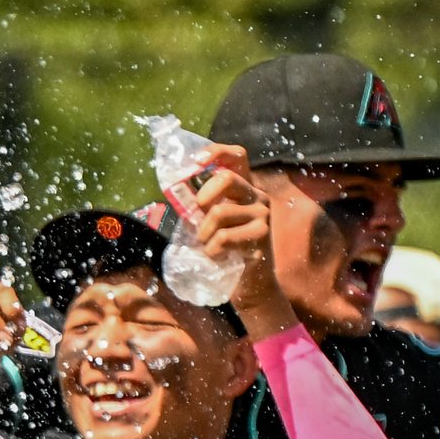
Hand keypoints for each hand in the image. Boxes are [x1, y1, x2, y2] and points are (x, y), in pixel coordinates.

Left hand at [194, 144, 294, 340]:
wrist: (250, 286)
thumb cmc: (227, 254)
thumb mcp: (211, 225)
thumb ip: (201, 207)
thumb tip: (176, 192)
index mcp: (246, 189)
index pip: (237, 156)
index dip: (217, 151)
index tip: (196, 161)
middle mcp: (257, 197)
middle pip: (226, 178)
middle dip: (203, 198)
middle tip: (196, 217)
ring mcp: (263, 215)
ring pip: (219, 212)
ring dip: (204, 234)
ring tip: (207, 246)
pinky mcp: (262, 235)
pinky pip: (223, 237)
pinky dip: (212, 250)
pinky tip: (217, 257)